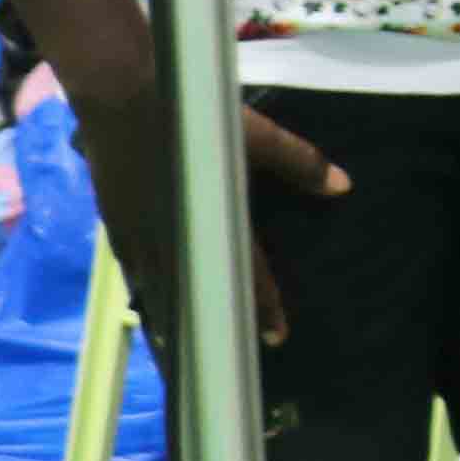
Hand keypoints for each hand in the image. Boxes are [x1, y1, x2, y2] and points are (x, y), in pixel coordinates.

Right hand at [69, 79, 337, 342]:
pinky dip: (146, 301)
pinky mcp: (116, 226)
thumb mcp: (254, 134)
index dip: (264, 306)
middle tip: (230, 367)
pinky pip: (134, 276)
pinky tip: (151, 318)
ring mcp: (140, 233)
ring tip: (188, 362)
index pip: (245, 273)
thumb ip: (299, 163)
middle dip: (215, 332)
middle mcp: (175, 234)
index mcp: (212, 216)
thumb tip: (343, 187)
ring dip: (176, 329)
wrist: (122, 93)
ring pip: (161, 295)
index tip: (278, 338)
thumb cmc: (193, 112)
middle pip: (200, 296)